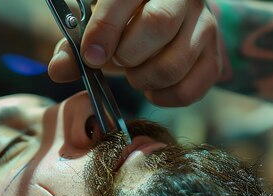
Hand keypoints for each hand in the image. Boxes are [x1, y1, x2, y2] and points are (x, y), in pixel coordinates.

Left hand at [48, 0, 222, 106]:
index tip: (91, 55)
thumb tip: (58, 69)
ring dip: (143, 79)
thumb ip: (75, 45)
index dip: (105, 29)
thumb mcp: (100, 25)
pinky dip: (164, 97)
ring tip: (134, 74)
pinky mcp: (214, 59)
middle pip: (159, 24)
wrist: (171, 21)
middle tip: (118, 61)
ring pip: (174, 63)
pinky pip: (189, 90)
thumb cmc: (128, 22)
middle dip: (127, 54)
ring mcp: (205, 28)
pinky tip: (152, 88)